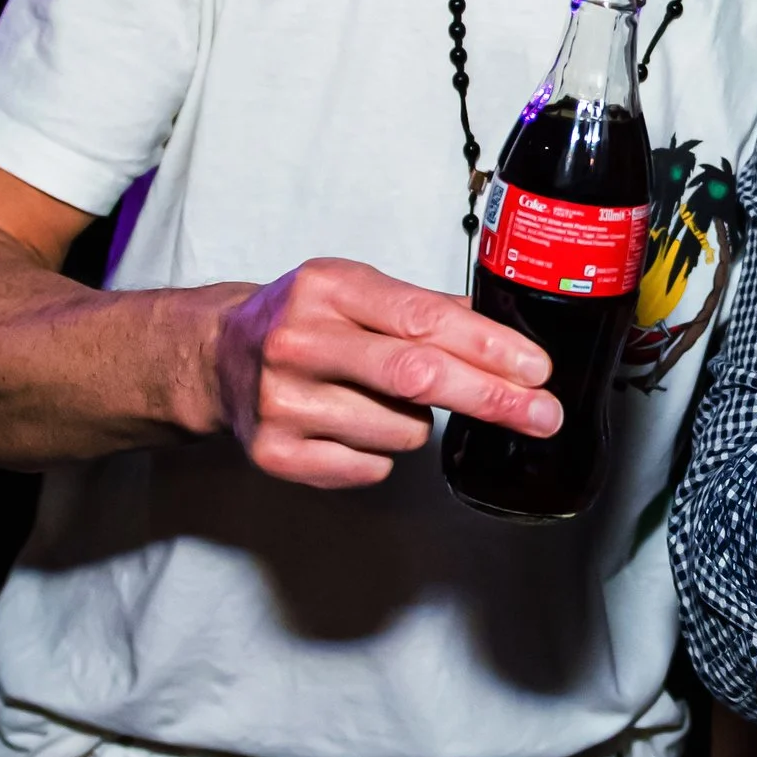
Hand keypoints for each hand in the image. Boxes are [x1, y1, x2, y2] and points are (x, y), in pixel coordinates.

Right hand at [211, 257, 559, 487]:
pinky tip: (352, 426)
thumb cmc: (304, 319)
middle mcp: (300, 341)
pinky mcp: (274, 452)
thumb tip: (509, 337)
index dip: (489, 347)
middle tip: (542, 415)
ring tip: (382, 399)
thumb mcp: (358, 289)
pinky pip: (370, 468)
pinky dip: (382, 454)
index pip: (424, 319)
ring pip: (401, 431)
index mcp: (330, 288)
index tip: (537, 369)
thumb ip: (428, 308)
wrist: (214, 356)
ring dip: (419, 424)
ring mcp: (282, 400)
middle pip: (417, 376)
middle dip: (491, 399)